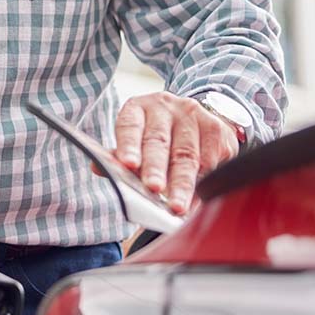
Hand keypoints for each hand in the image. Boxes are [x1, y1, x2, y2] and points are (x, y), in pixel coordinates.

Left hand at [112, 93, 239, 214]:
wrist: (192, 119)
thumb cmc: (155, 135)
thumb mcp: (134, 138)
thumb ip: (118, 156)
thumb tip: (98, 168)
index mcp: (138, 108)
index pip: (130, 126)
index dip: (128, 145)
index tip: (128, 164)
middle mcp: (165, 108)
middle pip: (159, 141)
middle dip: (156, 168)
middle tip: (153, 188)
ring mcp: (193, 116)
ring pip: (188, 154)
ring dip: (183, 184)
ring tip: (176, 206)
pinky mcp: (216, 130)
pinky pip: (211, 160)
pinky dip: (204, 183)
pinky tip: (198, 199)